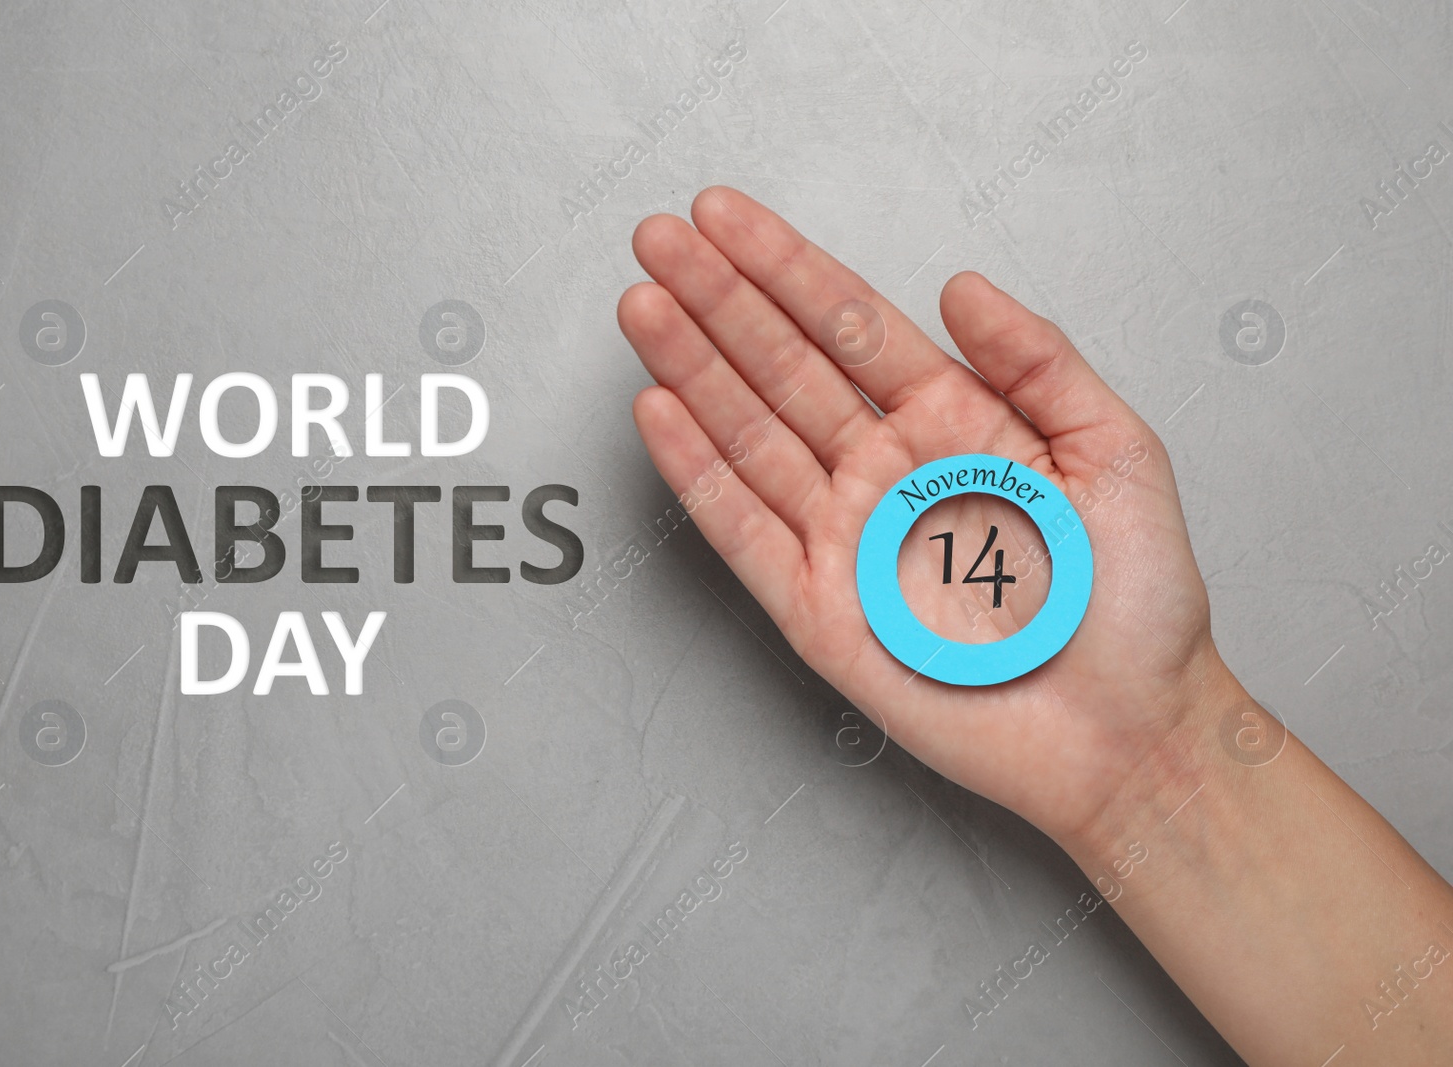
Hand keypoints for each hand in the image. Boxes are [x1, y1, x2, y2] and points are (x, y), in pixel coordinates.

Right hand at [618, 187, 1236, 847]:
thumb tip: (963, 286)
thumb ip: (1040, 363)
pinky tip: (660, 412)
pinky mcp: (816, 610)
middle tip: (656, 238)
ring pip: (749, 435)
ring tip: (643, 305)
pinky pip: (742, 531)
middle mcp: (885, 471)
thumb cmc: (1133, 603)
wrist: (1125, 732)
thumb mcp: (1116, 452)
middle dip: (717, 299)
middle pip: (783, 367)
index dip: (785, 268)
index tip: (725, 215)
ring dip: (691, 369)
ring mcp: (843, 537)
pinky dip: (697, 473)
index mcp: (952, 424)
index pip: (851, 327)